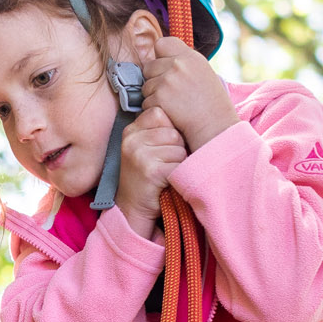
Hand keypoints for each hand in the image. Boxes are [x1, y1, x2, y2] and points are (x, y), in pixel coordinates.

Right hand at [115, 107, 187, 238]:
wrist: (133, 208)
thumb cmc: (146, 176)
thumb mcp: (146, 147)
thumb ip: (160, 130)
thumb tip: (191, 115)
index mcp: (131, 130)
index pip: (160, 113)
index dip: (169, 130)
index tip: (161, 147)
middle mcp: (132, 139)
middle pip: (173, 132)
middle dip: (176, 149)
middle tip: (163, 164)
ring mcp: (139, 155)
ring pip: (178, 149)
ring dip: (178, 163)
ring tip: (164, 173)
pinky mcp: (150, 171)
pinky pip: (179, 165)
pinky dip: (178, 175)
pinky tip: (166, 182)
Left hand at [135, 37, 237, 152]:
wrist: (215, 126)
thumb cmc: (211, 104)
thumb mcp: (203, 74)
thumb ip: (184, 64)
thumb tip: (162, 59)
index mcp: (190, 57)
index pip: (162, 43)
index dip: (160, 56)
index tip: (166, 67)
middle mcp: (178, 64)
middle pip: (148, 66)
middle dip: (155, 79)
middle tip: (172, 92)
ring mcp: (167, 80)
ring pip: (146, 86)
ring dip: (154, 96)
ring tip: (174, 104)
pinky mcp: (160, 97)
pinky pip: (146, 102)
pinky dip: (155, 109)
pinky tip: (171, 113)